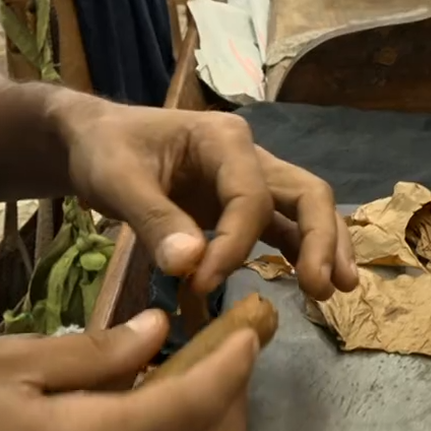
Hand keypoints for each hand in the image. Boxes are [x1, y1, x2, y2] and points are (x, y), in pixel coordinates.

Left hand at [64, 102, 358, 298]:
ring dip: (325, 247)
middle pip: (306, 193)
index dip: (234, 245)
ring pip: (305, 209)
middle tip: (320, 288)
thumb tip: (190, 264)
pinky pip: (284, 227)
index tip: (201, 285)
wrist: (95, 143)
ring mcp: (252, 181)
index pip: (249, 196)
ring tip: (336, 291)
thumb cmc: (104, 151)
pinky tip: (312, 285)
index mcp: (222, 139)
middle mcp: (250, 156)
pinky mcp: (244, 207)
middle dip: (320, 239)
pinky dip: (301, 252)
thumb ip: (153, 220)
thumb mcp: (116, 180)